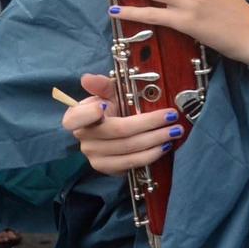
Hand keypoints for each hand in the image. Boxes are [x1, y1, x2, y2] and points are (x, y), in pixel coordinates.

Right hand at [62, 72, 178, 175]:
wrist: (115, 130)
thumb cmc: (111, 108)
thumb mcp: (108, 92)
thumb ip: (101, 85)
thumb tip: (88, 78)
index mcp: (77, 117)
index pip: (74, 118)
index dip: (87, 114)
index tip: (103, 106)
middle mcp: (84, 139)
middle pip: (118, 131)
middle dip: (149, 123)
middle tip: (171, 116)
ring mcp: (94, 156)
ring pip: (128, 149)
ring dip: (155, 140)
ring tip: (174, 131)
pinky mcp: (107, 168)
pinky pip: (131, 164)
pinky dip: (150, 155)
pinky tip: (164, 146)